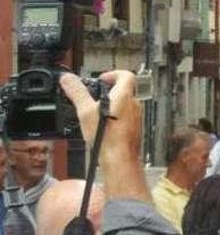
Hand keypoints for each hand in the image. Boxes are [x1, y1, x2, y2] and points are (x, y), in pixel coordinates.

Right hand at [60, 71, 148, 201]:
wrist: (120, 160)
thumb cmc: (107, 138)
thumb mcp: (85, 111)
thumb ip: (77, 92)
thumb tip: (68, 79)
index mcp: (125, 96)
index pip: (126, 74)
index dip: (113, 74)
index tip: (101, 79)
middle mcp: (135, 106)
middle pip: (124, 90)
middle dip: (108, 91)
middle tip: (95, 97)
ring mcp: (137, 118)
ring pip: (125, 105)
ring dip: (112, 105)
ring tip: (96, 113)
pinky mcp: (135, 129)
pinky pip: (126, 118)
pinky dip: (115, 117)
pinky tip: (104, 127)